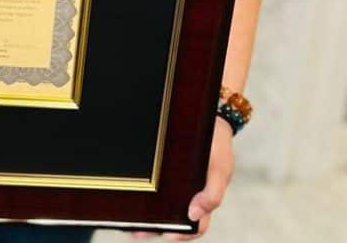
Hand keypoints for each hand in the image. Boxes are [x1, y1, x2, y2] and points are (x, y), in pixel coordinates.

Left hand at [129, 116, 233, 239]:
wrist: (210, 115)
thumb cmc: (218, 144)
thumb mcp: (220, 168)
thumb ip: (213, 193)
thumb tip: (193, 214)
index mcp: (204, 198)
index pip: (195, 226)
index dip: (181, 234)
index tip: (166, 234)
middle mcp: (188, 193)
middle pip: (171, 217)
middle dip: (153, 226)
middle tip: (134, 230)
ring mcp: (176, 181)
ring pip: (160, 202)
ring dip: (145, 211)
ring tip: (125, 214)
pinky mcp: (165, 167)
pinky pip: (153, 181)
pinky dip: (142, 188)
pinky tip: (128, 187)